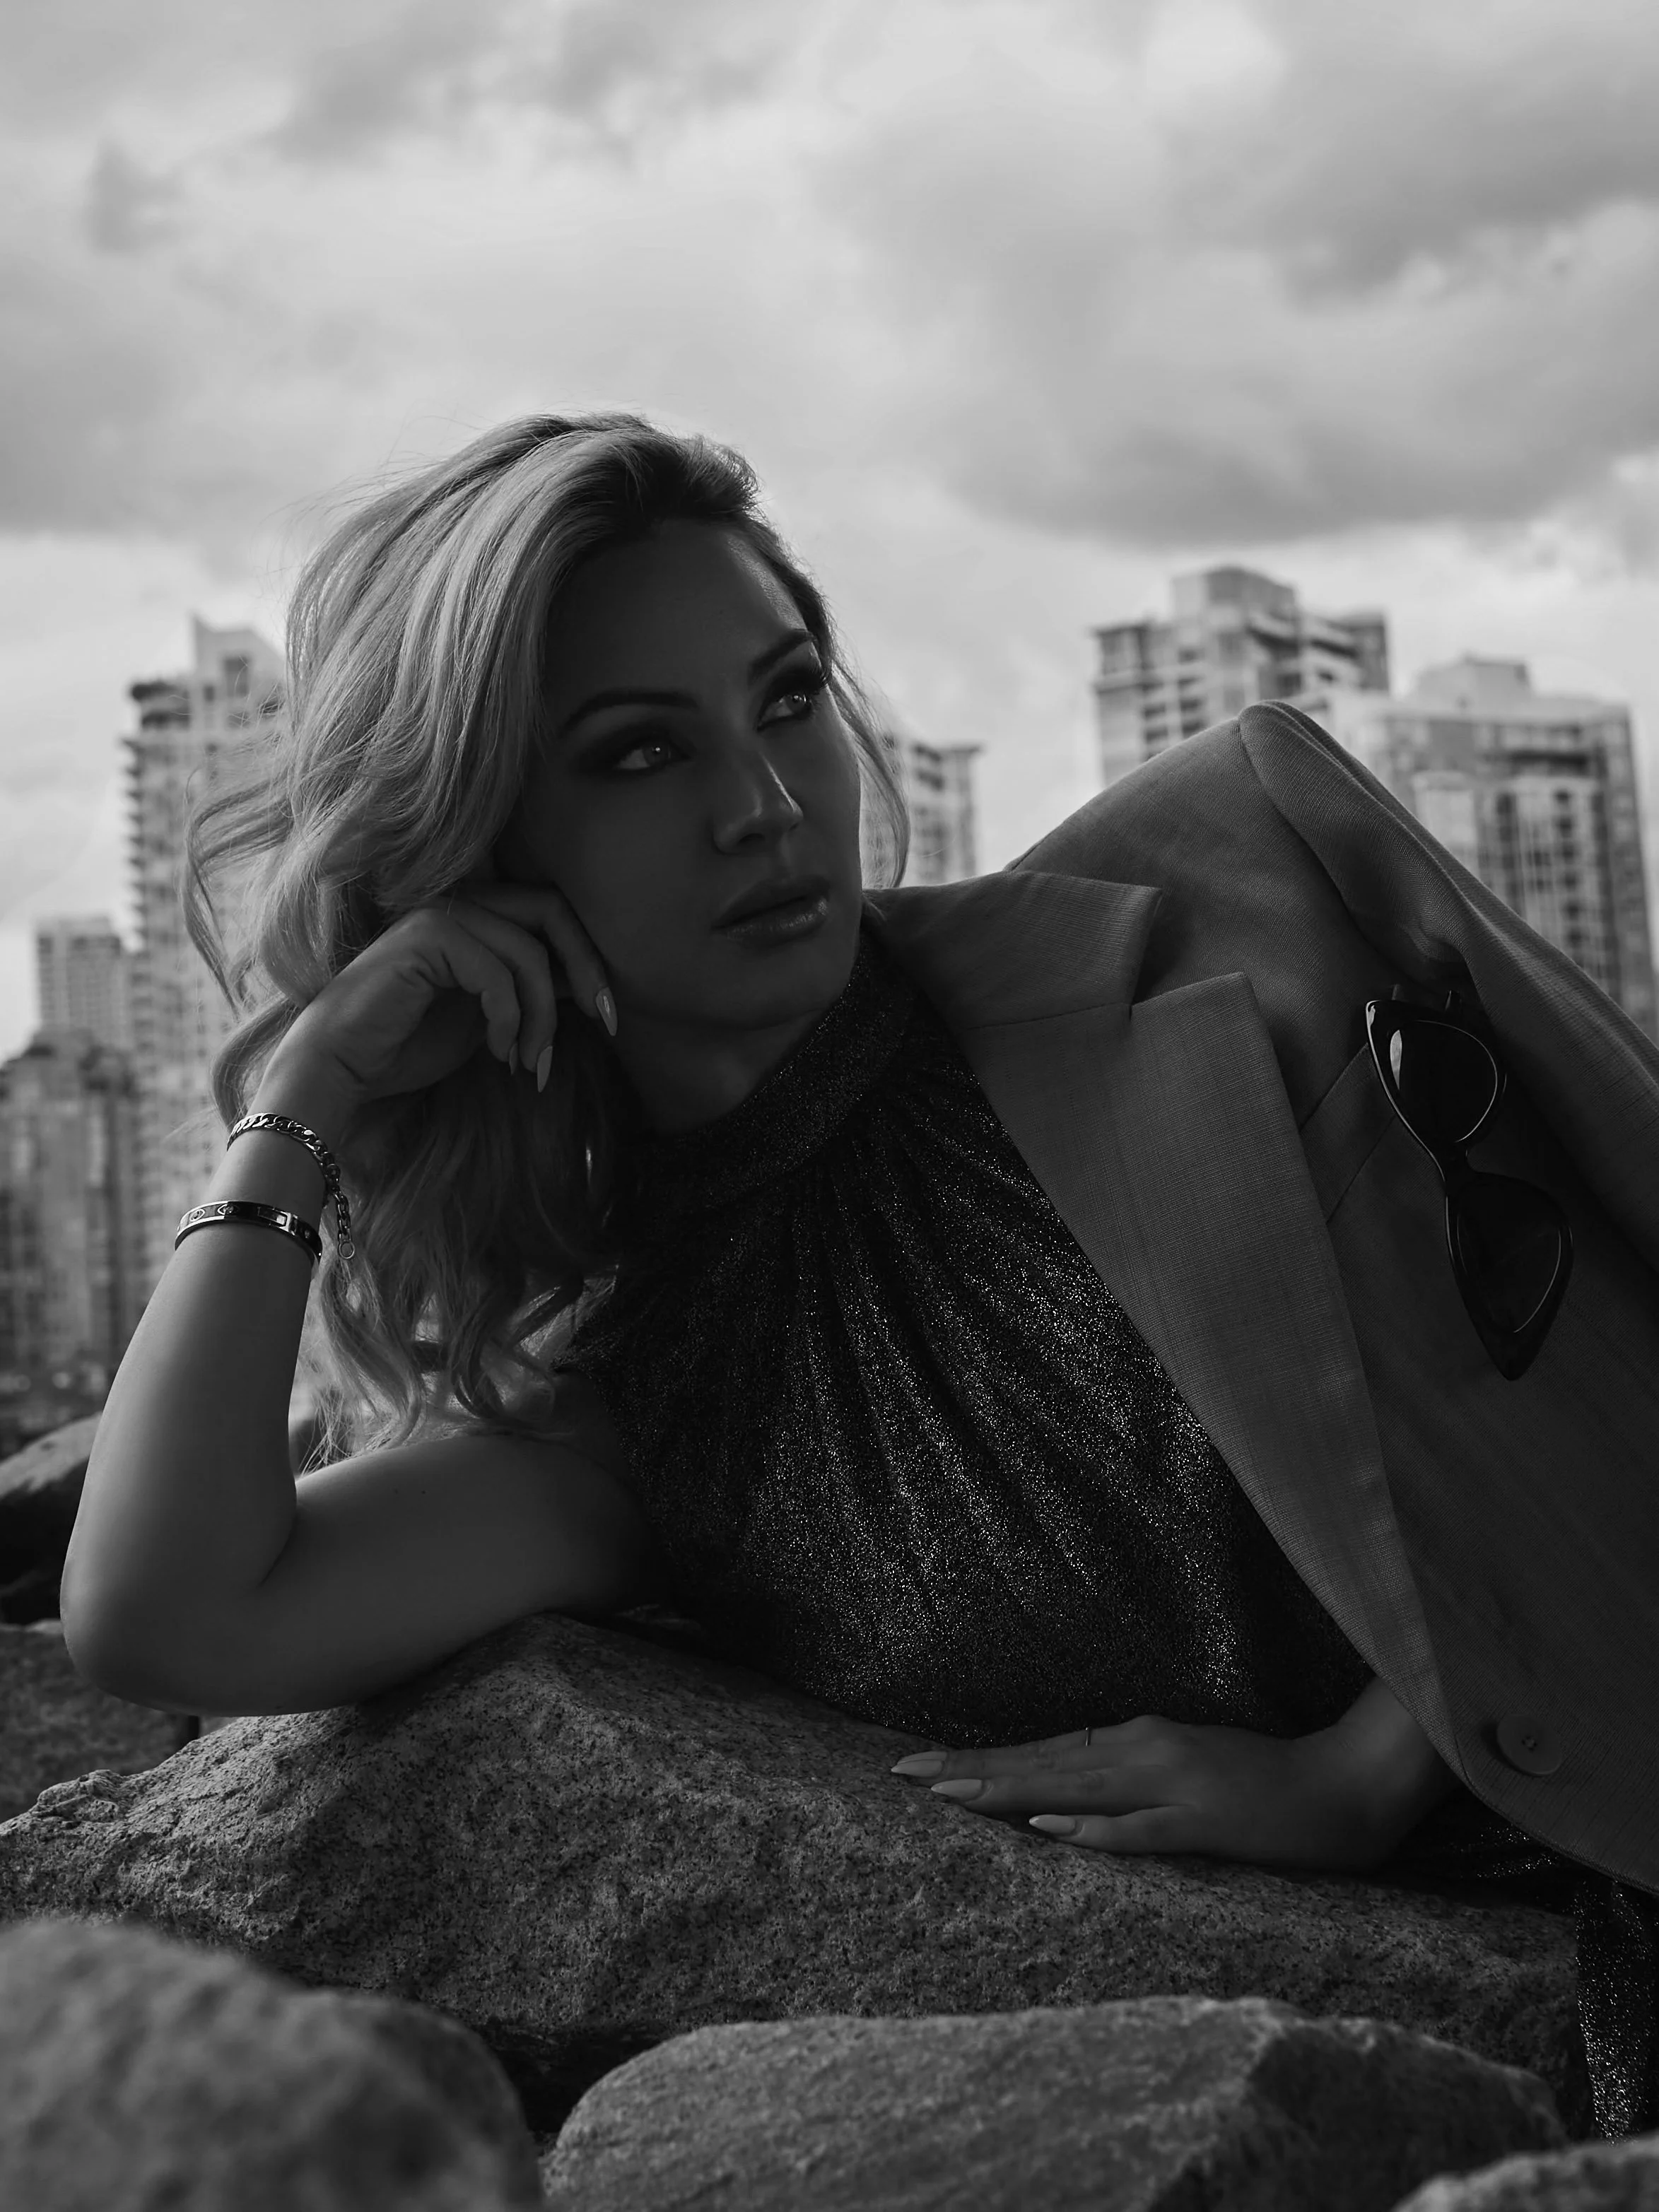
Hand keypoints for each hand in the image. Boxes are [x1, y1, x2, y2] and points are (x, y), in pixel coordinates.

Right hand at [260, 879, 614, 1127]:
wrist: (342, 1070)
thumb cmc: (407, 1046)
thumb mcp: (491, 1017)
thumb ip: (530, 990)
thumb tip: (587, 984)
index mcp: (476, 915)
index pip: (551, 913)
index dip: (589, 959)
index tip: (610, 1016)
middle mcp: (459, 902)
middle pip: (552, 911)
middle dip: (588, 968)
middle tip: (606, 1021)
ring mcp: (439, 913)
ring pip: (528, 952)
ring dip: (542, 1018)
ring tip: (530, 1065)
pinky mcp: (424, 936)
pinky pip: (496, 973)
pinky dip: (509, 1020)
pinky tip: (499, 1053)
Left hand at [890, 1706, 1426, 1872]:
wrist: (1344, 1786)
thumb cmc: (1260, 1780)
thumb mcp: (1179, 1768)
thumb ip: (1121, 1780)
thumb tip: (1055, 1798)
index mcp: (1137, 1739)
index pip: (1041, 1751)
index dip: (979, 1759)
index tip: (918, 1766)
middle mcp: (1144, 1750)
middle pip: (1042, 1763)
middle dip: (970, 1770)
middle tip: (903, 1773)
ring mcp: (1173, 1785)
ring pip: (1075, 1787)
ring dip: (1010, 1788)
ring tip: (947, 1792)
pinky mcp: (1205, 1821)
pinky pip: (1140, 1828)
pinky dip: (1093, 1827)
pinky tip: (1049, 1827)